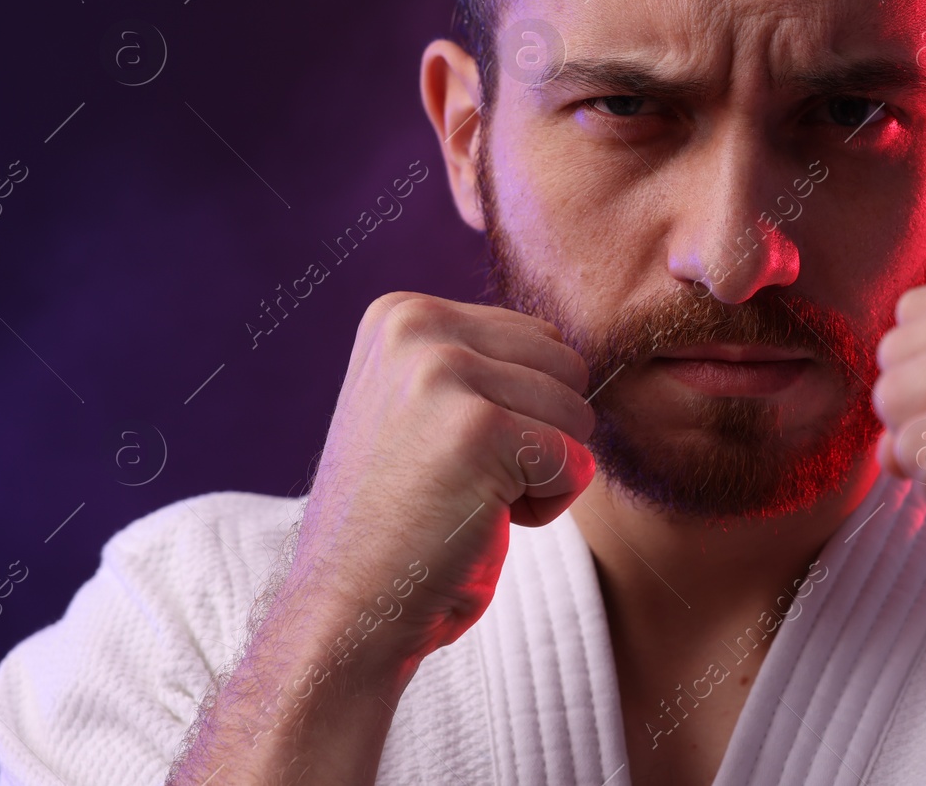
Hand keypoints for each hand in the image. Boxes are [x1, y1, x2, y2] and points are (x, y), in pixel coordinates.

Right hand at [168, 293, 594, 784]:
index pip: (539, 339)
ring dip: (542, 474)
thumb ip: (480, 364)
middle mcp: (417, 326)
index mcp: (402, 313)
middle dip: (539, 434)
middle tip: (462, 481)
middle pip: (567, 367)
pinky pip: (576, 463)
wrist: (347, 612)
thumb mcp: (422, 408)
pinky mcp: (479, 429)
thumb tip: (571, 351)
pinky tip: (481, 522)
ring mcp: (444, 372)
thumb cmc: (401, 522)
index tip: (449, 453)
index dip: (518, 411)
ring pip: (578, 414)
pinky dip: (547, 508)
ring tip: (466, 499)